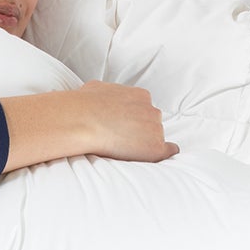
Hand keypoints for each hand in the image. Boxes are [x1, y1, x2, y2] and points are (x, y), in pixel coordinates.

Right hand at [0, 80, 176, 173]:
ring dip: (143, 145)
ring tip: (123, 152)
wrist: (83, 120)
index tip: (121, 129)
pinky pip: (167, 153)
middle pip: (151, 123)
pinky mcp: (155, 147)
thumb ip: (103, 93)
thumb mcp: (94, 89)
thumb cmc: (83, 105)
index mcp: (138, 96)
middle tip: (121, 142)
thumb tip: (94, 93)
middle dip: (140, 132)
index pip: (143, 110)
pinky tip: (152, 161)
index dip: (132, 121)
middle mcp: (150, 110)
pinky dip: (161, 157)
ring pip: (154, 138)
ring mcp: (154, 128)